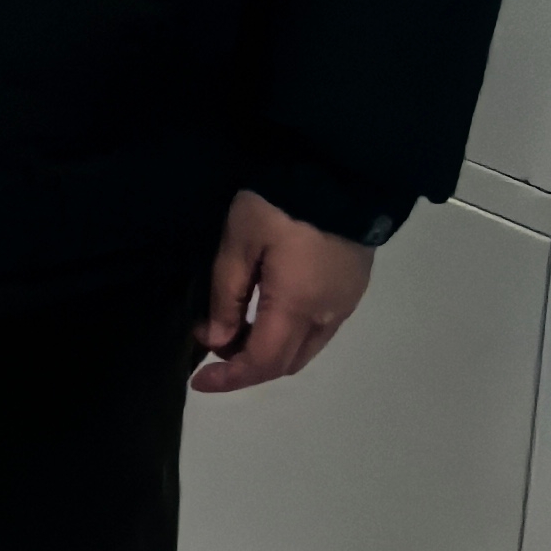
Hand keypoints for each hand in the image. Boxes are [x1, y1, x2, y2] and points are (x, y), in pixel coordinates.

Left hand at [190, 187, 374, 394]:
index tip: (197, 380)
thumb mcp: (240, 241)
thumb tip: (217, 341)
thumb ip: (227, 295)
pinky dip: (290, 336)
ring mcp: (345, 303)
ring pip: (305, 350)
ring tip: (235, 331)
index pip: (261, 362)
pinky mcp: (353, 288)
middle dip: (246, 366)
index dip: (229, 378)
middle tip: (211, 350)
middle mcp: (327, 315)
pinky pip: (320, 330)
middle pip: (285, 363)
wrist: (341, 169)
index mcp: (297, 307)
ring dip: (270, 353)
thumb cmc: (281, 203)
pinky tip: (267, 314)